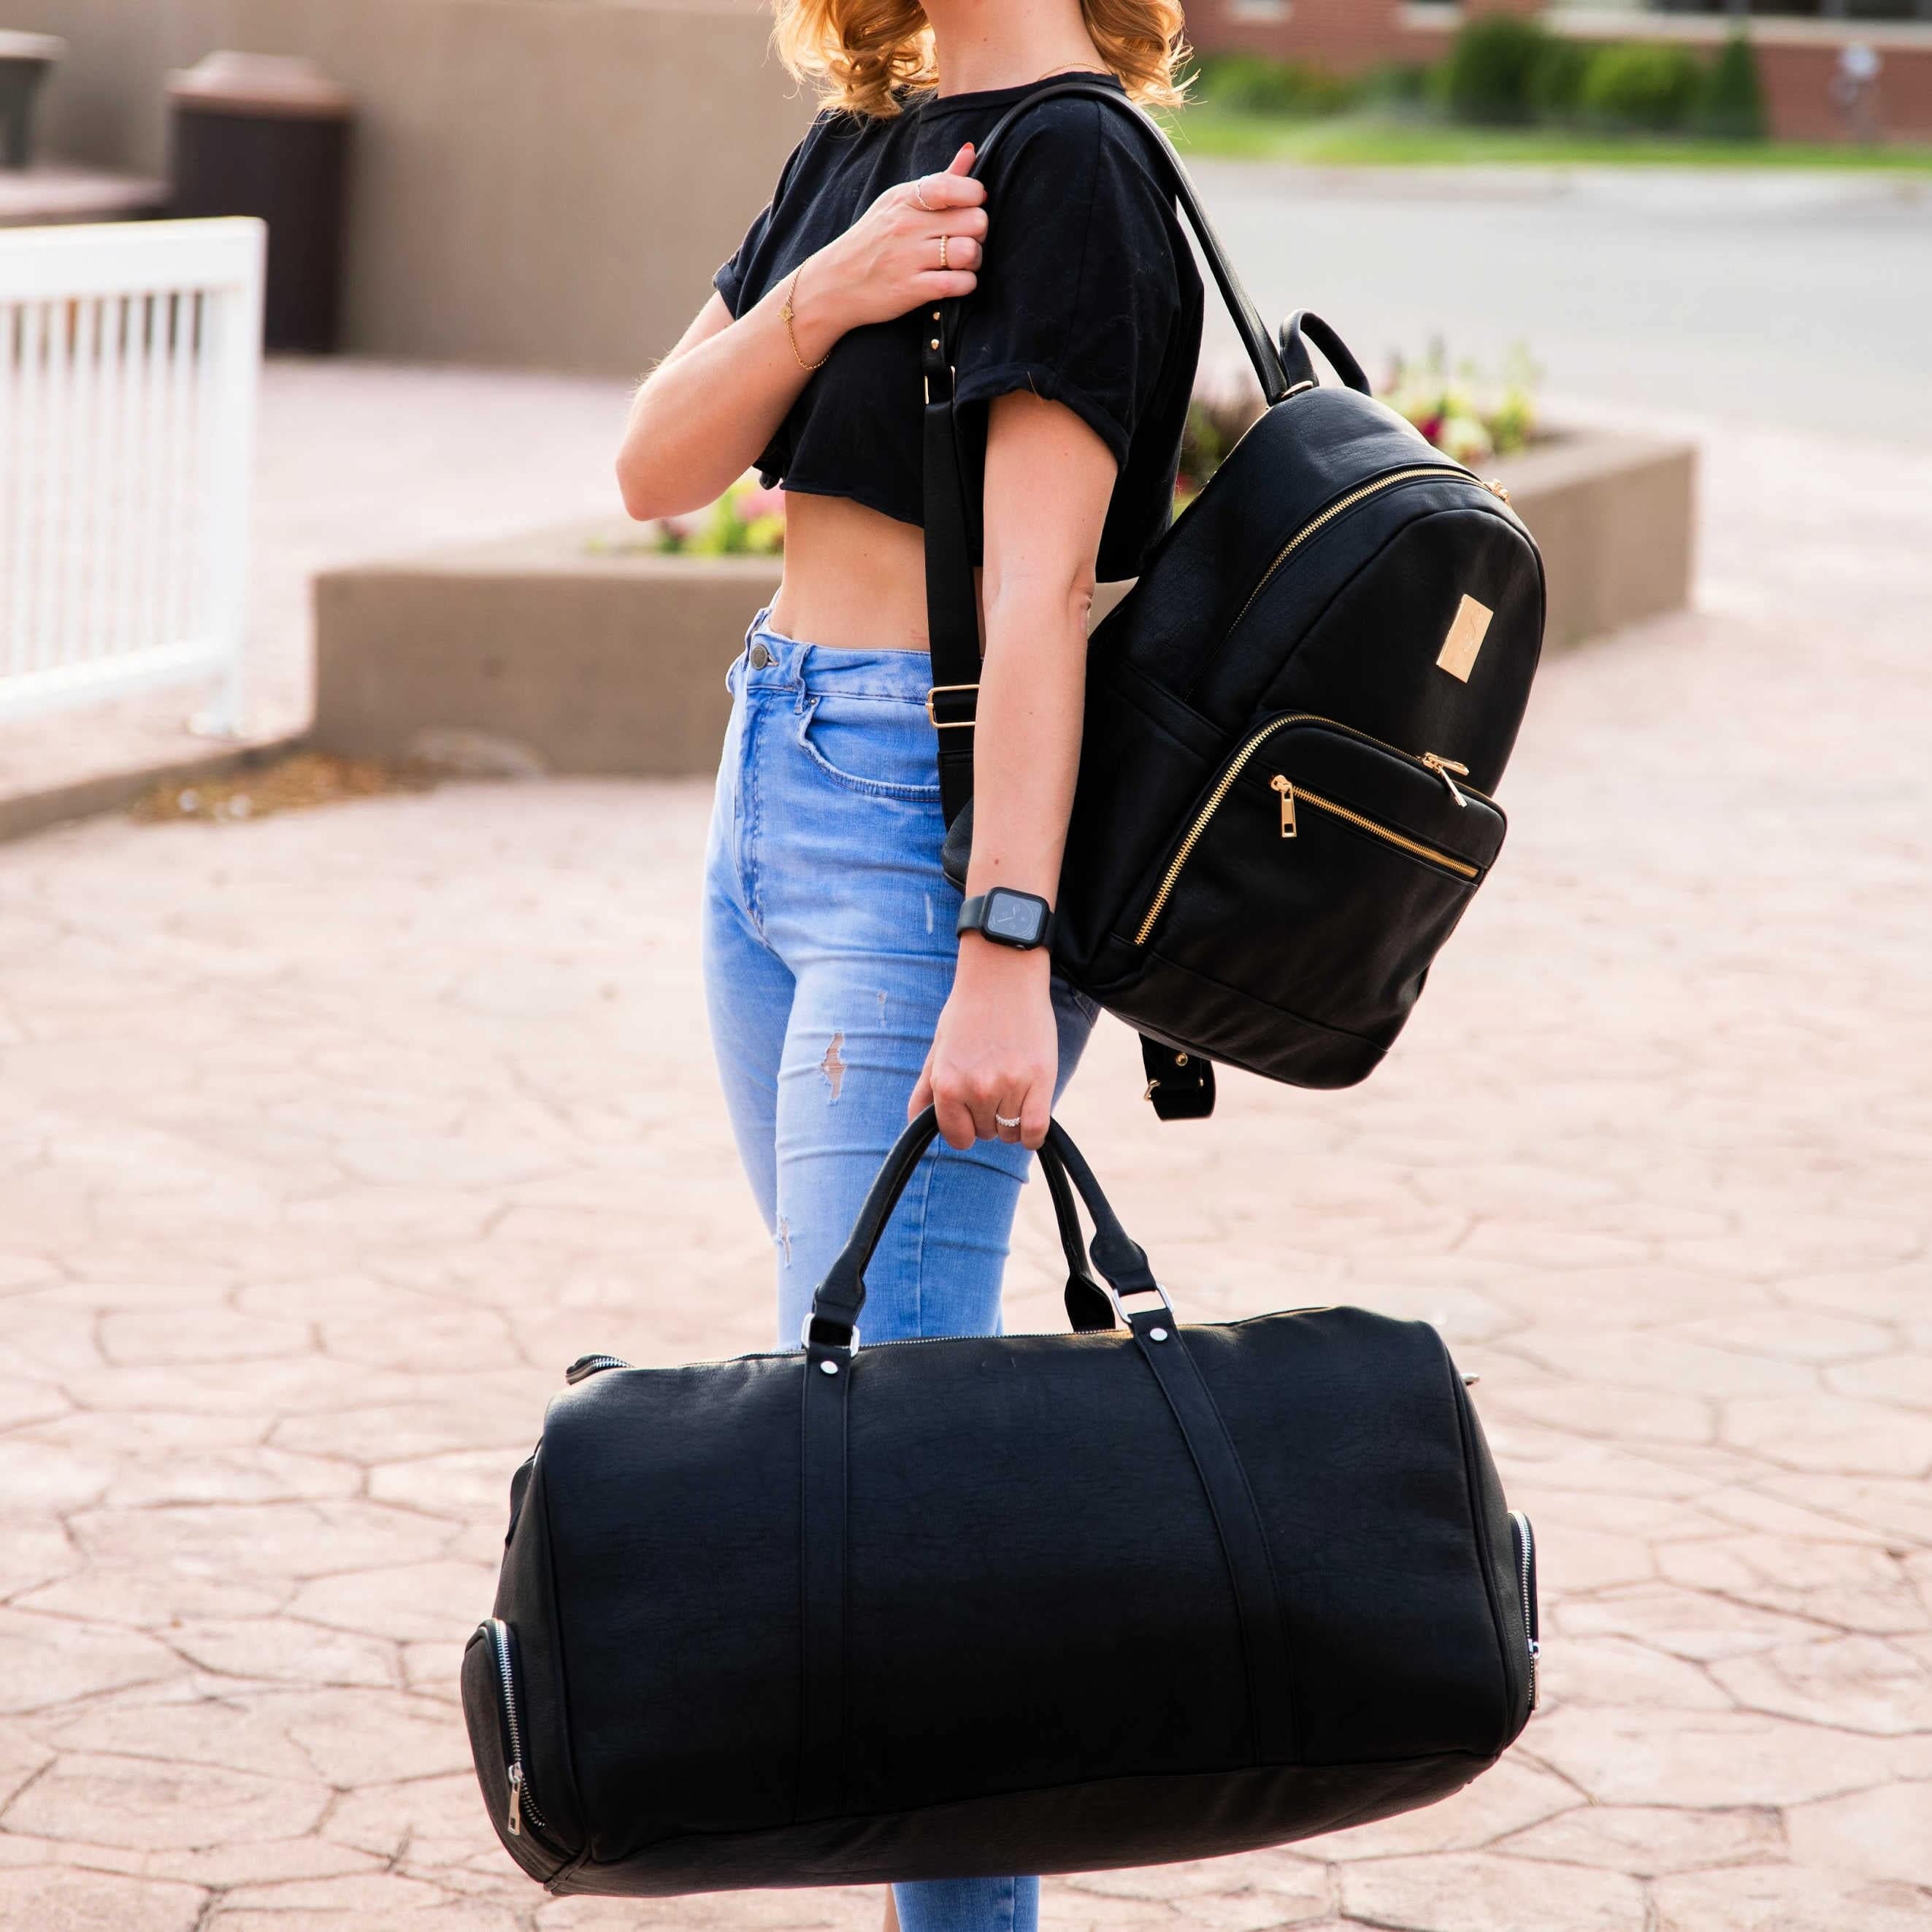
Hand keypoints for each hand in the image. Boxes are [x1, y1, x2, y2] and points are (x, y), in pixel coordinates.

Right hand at [808, 143, 985, 336]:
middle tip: (966, 238)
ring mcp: (908, 258)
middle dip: (979, 232)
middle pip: (974, 220)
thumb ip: (940, 180)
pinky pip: (958, 283)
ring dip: (975, 260)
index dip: (974, 196)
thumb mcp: (899, 202)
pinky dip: (966, 284)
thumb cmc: (872, 240)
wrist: (835, 283)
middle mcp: (907, 226)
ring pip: (969, 252)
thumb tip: (972, 151)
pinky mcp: (911, 289)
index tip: (971, 206)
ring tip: (962, 262)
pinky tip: (956, 282)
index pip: (952, 186)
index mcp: (906, 199)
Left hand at [910, 942, 1056, 1150]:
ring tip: (1011, 1086)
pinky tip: (1029, 1120)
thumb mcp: (938, 1049)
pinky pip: (1035, 1130)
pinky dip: (1032, 1134)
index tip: (971, 1113)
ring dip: (1011, 1119)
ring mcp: (1010, 1084)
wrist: (1002, 976)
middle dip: (987, 1117)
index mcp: (947, 1084)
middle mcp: (977, 1088)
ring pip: (1010, 1132)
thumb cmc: (967, 1012)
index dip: (965, 1127)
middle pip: (985, 1132)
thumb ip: (925, 1090)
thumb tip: (914, 1123)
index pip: (957, 1137)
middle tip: (993, 1084)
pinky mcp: (1040, 1079)